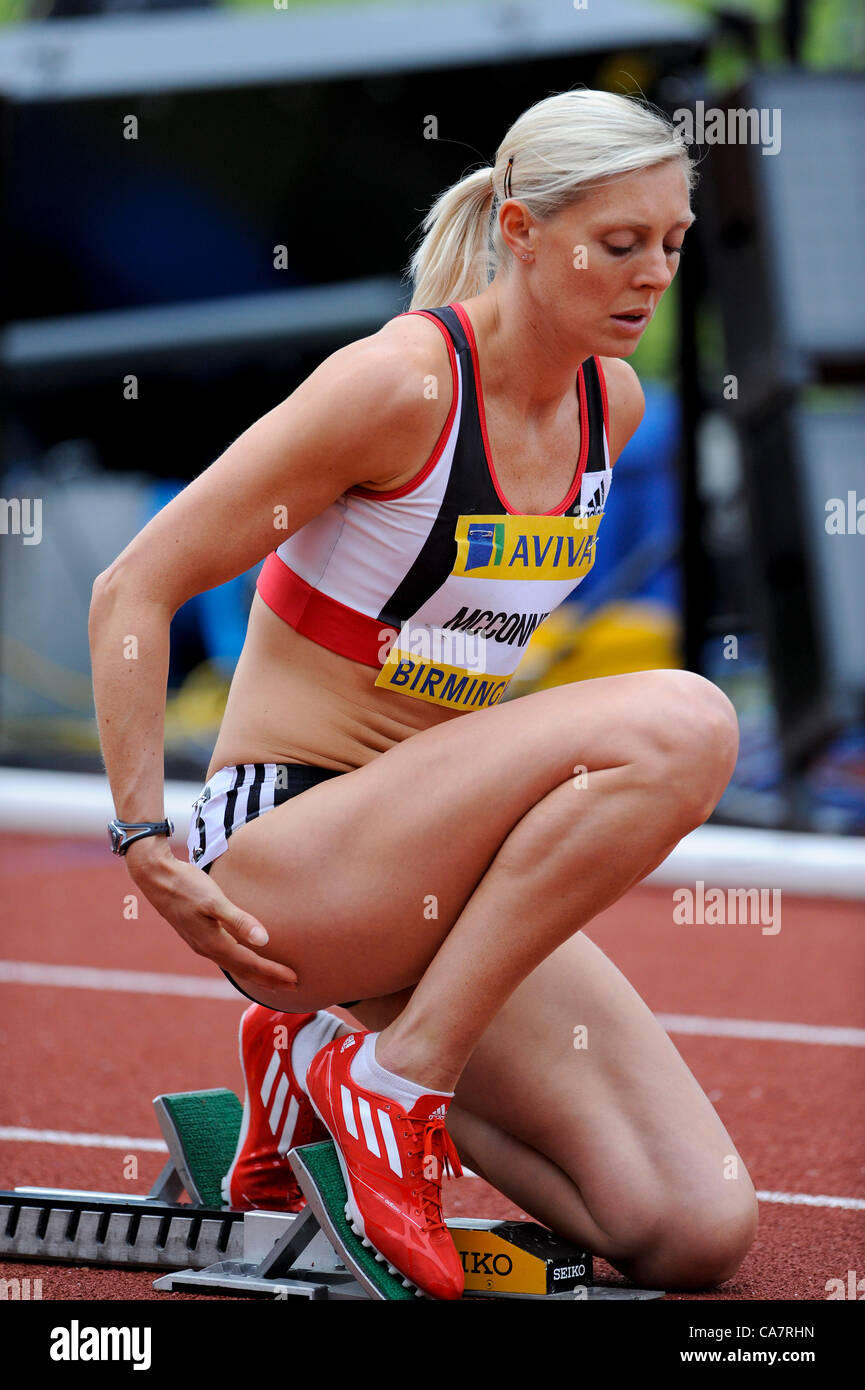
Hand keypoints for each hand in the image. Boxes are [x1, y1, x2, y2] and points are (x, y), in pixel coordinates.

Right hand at [126, 841, 297, 992]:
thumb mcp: (214, 900)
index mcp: (213, 943)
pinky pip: (226, 957)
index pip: (251, 964)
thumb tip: (265, 940)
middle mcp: (207, 949)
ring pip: (234, 965)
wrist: (156, 877)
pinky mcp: (199, 935)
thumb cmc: (186, 885)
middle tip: (294, 987)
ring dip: (256, 973)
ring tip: (274, 980)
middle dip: (269, 980)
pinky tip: (246, 958)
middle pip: (244, 970)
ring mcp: (201, 943)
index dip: (274, 973)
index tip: (295, 981)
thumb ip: (239, 920)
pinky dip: (242, 963)